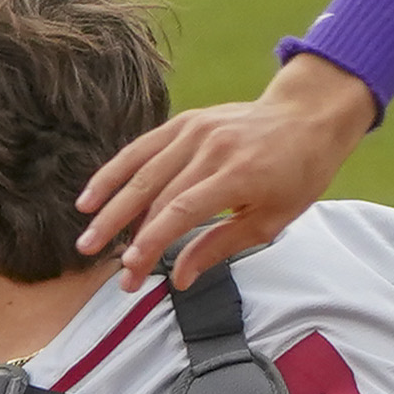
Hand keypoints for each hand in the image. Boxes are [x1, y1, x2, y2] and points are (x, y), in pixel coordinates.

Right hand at [73, 54, 380, 290]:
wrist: (307, 116)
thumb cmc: (297, 174)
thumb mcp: (271, 220)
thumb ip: (220, 247)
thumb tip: (178, 277)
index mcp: (238, 175)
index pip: (182, 211)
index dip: (152, 241)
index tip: (131, 268)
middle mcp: (212, 148)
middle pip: (156, 194)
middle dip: (124, 230)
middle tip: (97, 258)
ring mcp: (196, 130)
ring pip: (142, 170)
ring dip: (110, 203)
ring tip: (87, 233)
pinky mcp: (185, 121)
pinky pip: (143, 148)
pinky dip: (116, 171)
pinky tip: (93, 195)